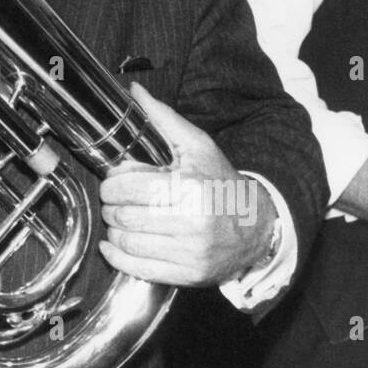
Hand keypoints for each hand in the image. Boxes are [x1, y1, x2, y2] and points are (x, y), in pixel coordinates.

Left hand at [99, 83, 276, 286]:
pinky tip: (115, 245)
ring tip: (119, 218)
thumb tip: (135, 91)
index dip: (112, 184)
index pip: (129, 188)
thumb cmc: (220, 182)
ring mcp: (191, 253)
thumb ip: (163, 119)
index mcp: (190, 188)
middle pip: (125, 217)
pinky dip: (118, 258)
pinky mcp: (189, 275)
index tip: (112, 180)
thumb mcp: (198, 146)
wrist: (257, 225)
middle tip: (113, 199)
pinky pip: (139, 270)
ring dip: (114, 230)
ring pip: (128, 243)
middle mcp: (191, 223)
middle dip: (110, 206)